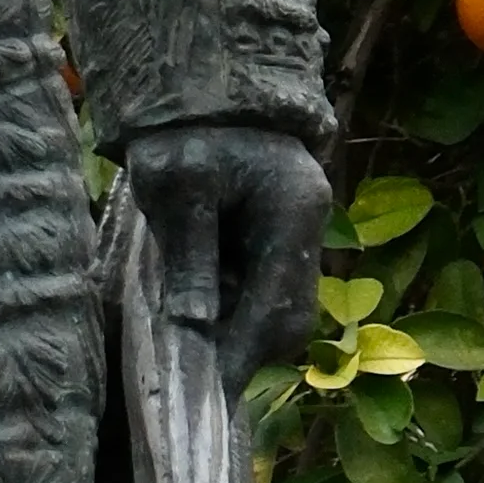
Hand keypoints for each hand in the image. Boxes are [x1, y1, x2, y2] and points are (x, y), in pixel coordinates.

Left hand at [133, 126, 330, 388]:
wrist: (199, 90)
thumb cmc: (184, 129)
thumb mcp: (178, 183)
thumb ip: (190, 255)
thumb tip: (196, 326)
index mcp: (293, 211)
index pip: (276, 306)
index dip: (242, 355)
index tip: (205, 392)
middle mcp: (306, 229)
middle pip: (288, 319)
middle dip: (241, 351)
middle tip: (189, 377)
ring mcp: (295, 235)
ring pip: (275, 311)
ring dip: (235, 333)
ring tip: (184, 348)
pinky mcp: (275, 238)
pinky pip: (260, 292)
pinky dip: (231, 311)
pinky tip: (192, 315)